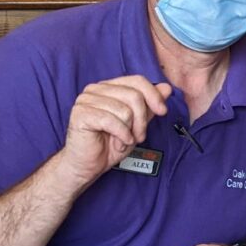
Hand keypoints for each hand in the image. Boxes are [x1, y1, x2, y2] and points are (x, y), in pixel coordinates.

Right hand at [57, 76, 171, 187]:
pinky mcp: (80, 113)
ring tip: (123, 141)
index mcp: (108, 87)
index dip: (154, 95)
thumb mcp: (136, 124)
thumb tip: (166, 88)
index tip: (163, 112)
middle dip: (142, 120)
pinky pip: (111, 121)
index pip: (137, 81)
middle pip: (134, 95)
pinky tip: (118, 143)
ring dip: (130, 131)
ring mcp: (86, 100)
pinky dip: (121, 135)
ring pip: (124, 110)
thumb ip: (149, 106)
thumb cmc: (110, 145)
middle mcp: (95, 89)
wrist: (88, 165)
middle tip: (139, 137)